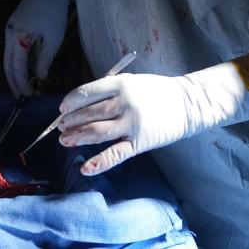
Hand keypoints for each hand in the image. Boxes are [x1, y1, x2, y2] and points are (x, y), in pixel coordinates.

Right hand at [3, 0, 70, 95]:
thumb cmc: (54, 12)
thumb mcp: (53, 39)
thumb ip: (44, 60)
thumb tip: (39, 77)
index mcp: (17, 36)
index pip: (16, 67)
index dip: (21, 83)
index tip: (29, 95)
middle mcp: (9, 33)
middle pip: (7, 64)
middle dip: (14, 81)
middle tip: (21, 96)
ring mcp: (10, 29)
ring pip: (8, 57)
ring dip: (15, 72)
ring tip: (23, 86)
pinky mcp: (15, 26)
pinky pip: (13, 48)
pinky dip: (18, 61)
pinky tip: (26, 69)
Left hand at [57, 63, 248, 175]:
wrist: (188, 104)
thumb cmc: (157, 92)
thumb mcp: (132, 81)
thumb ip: (109, 90)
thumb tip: (81, 103)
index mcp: (121, 84)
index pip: (86, 93)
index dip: (70, 102)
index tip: (62, 109)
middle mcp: (124, 103)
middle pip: (88, 113)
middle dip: (70, 121)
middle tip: (60, 127)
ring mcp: (132, 124)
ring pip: (96, 132)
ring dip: (77, 137)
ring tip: (64, 140)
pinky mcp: (140, 143)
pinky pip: (115, 154)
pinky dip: (99, 162)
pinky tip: (85, 168)